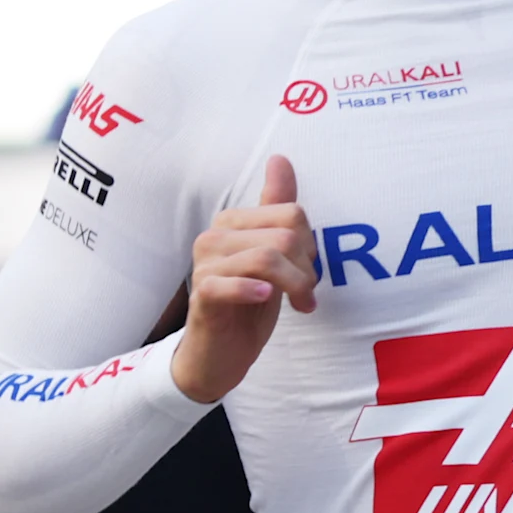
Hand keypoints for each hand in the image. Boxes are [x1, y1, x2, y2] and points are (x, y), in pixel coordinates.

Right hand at [172, 154, 316, 403]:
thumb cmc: (250, 302)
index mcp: (234, 221)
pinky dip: (254, 291)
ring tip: (300, 304)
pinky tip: (265, 299)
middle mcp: (214, 236)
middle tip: (306, 294)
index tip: (308, 272)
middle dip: (307, 269)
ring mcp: (204, 265)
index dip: (311, 246)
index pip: (292, 213)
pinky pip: (229, 283)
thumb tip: (280, 158)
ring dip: (295, 285)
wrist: (221, 354)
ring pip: (266, 257)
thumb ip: (277, 207)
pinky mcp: (201, 295)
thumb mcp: (273, 254)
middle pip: (285, 235)